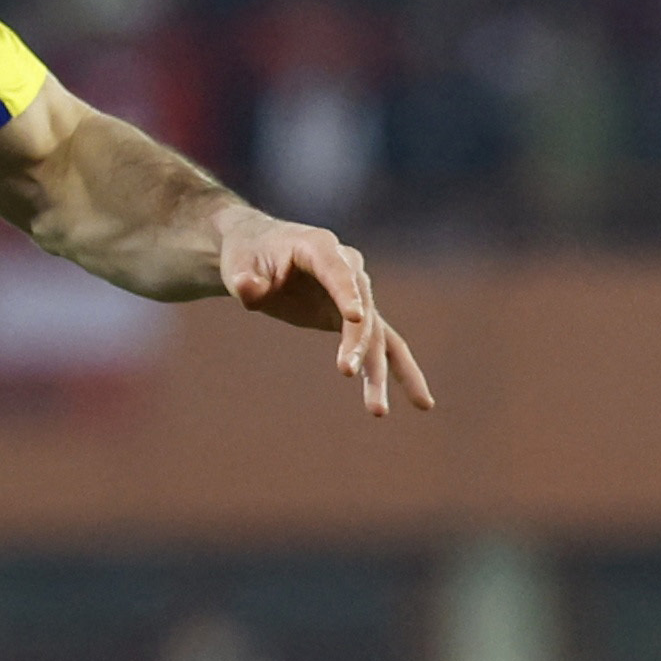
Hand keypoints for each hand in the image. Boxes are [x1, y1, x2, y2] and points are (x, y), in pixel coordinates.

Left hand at [214, 210, 434, 417]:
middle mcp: (348, 268)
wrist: (259, 253)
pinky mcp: (357, 318)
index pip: (338, 273)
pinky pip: (383, 345)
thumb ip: (246, 280)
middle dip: (357, 342)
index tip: (356, 318)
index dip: (347, 294)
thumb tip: (249, 288)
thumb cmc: (248, 256)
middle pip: (363, 309)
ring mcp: (357, 294)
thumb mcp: (238, 265)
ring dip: (379, 372)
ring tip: (377, 412)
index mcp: (320, 248)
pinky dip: (399, 373)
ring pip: (377, 334)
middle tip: (345, 371)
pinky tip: (422, 403)